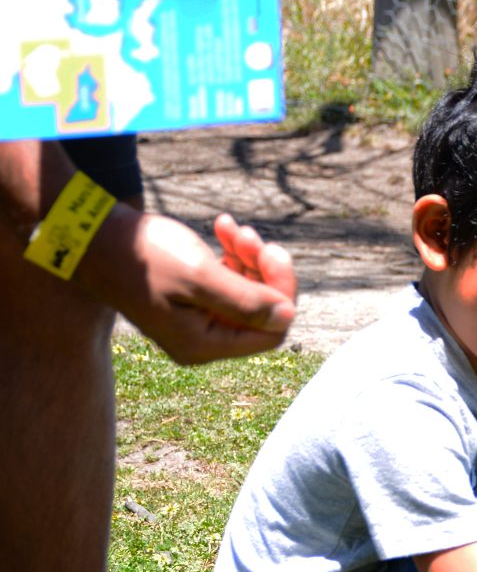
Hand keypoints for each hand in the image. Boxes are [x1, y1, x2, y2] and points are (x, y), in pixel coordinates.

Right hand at [77, 203, 296, 364]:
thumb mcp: (198, 277)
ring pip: (247, 292)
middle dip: (264, 271)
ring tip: (232, 227)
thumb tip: (288, 317)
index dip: (282, 294)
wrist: (92, 235)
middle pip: (261, 312)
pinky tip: (222, 226)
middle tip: (251, 234)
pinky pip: (227, 279)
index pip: (270, 332)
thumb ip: (246, 301)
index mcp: (203, 345)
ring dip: (248, 256)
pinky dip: (231, 253)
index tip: (273, 253)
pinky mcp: (190, 297)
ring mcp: (196, 319)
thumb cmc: (141, 257)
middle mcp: (202, 340)